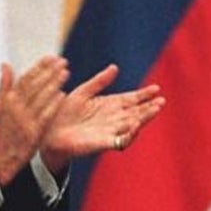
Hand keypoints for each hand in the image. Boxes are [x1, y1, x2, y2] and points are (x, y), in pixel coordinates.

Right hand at [0, 56, 68, 186]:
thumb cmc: (0, 132)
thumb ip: (4, 84)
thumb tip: (5, 65)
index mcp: (7, 100)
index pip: (25, 78)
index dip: (39, 67)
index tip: (50, 57)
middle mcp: (16, 108)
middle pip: (35, 85)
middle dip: (49, 71)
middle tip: (61, 61)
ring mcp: (25, 120)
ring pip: (41, 97)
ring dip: (54, 84)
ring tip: (65, 72)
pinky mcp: (33, 132)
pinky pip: (45, 116)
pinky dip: (53, 104)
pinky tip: (62, 95)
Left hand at [40, 63, 165, 172]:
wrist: (49, 132)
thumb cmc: (64, 112)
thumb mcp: (83, 92)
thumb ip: (99, 81)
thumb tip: (115, 67)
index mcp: (110, 105)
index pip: (131, 99)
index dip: (144, 94)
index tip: (156, 88)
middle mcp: (113, 119)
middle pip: (136, 112)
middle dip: (149, 107)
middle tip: (161, 100)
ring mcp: (110, 131)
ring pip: (133, 125)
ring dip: (145, 118)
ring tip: (155, 110)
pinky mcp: (103, 143)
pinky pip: (120, 140)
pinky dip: (130, 134)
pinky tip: (136, 125)